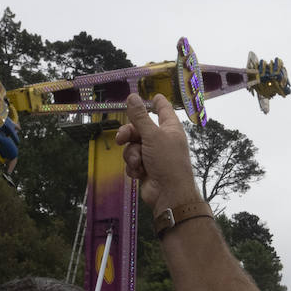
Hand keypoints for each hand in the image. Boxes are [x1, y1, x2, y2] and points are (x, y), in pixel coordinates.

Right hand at [115, 94, 201, 212]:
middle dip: (129, 134)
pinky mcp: (146, 168)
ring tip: (138, 163)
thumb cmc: (167, 162)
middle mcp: (162, 139)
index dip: (157, 102)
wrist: (168, 194)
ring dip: (132, 154)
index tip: (153, 96)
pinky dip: (134, 166)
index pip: (163, 109)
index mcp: (170, 128)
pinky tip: (140, 173)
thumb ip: (140, 116)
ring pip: (133, 146)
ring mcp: (154, 155)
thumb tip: (132, 96)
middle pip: (139, 128)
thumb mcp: (152, 135)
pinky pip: (132, 161)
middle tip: (120, 138)